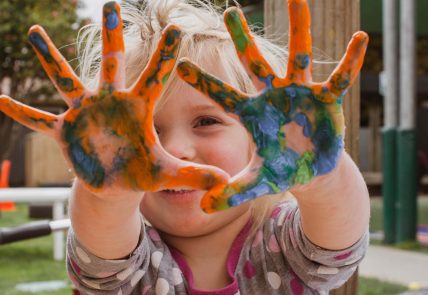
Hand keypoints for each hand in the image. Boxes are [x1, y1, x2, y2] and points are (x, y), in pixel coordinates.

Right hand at [0, 1, 227, 195]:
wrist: (116, 183)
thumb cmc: (142, 172)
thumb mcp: (166, 174)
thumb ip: (193, 175)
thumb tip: (224, 182)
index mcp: (138, 109)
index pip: (155, 77)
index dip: (165, 56)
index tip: (176, 28)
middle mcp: (110, 102)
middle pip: (111, 64)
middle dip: (111, 36)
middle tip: (110, 4)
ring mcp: (85, 113)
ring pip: (66, 81)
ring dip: (50, 59)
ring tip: (35, 32)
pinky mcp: (65, 131)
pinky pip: (40, 120)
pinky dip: (23, 113)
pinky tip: (0, 101)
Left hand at [177, 0, 367, 211]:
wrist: (310, 170)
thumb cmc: (281, 170)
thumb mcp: (255, 182)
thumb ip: (230, 193)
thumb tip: (202, 209)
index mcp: (252, 114)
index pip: (222, 95)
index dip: (203, 81)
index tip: (179, 63)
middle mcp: (273, 97)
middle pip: (254, 64)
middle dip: (243, 39)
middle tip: (230, 10)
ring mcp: (299, 94)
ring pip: (298, 57)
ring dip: (299, 29)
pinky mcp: (325, 100)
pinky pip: (338, 77)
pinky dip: (349, 61)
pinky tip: (360, 39)